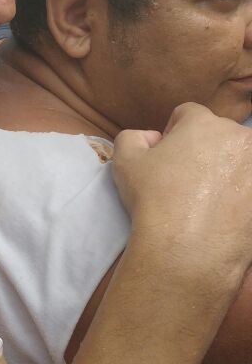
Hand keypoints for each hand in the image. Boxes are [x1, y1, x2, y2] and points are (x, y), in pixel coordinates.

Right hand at [113, 102, 251, 277]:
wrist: (188, 249)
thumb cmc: (154, 201)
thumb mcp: (124, 162)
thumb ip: (132, 136)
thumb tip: (152, 137)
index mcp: (205, 123)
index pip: (188, 114)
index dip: (173, 132)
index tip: (167, 156)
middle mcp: (240, 138)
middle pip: (218, 134)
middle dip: (203, 149)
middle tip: (185, 178)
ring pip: (239, 159)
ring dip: (226, 169)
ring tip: (206, 197)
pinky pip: (248, 186)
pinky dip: (239, 193)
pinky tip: (222, 211)